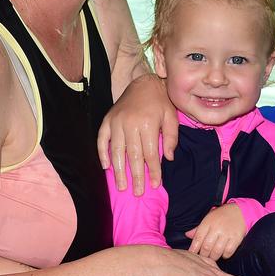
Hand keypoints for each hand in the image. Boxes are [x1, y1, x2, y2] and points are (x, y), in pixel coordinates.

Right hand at [97, 74, 178, 194]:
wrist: (145, 83)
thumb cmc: (161, 102)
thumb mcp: (172, 117)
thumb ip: (172, 138)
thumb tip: (168, 158)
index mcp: (148, 123)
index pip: (150, 153)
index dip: (153, 171)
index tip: (155, 185)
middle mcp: (130, 123)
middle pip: (133, 155)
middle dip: (136, 176)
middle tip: (138, 192)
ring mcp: (116, 121)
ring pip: (117, 151)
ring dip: (119, 170)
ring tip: (121, 186)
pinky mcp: (107, 120)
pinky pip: (102, 139)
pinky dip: (102, 154)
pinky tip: (106, 167)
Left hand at [185, 204, 245, 260]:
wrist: (239, 211)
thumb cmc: (221, 216)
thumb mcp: (208, 218)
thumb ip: (198, 228)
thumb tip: (187, 235)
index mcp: (208, 223)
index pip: (198, 238)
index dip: (194, 248)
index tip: (192, 254)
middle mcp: (217, 228)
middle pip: (206, 247)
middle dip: (203, 255)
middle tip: (203, 257)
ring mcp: (227, 234)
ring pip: (217, 252)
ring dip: (213, 257)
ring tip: (212, 256)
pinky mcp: (236, 238)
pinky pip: (228, 252)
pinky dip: (224, 255)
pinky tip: (223, 253)